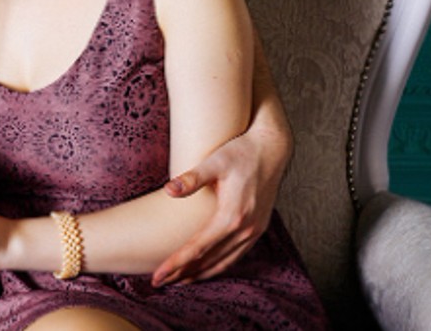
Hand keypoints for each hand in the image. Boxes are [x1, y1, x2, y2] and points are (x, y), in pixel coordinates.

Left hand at [151, 127, 287, 284]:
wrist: (273, 147)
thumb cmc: (241, 151)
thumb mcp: (215, 161)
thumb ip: (191, 178)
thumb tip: (168, 189)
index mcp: (232, 216)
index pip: (197, 248)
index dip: (175, 264)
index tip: (157, 276)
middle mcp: (245, 229)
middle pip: (209, 260)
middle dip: (183, 274)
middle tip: (160, 283)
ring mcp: (254, 230)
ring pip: (225, 262)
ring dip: (202, 273)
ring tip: (180, 281)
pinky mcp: (259, 227)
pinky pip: (237, 255)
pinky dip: (220, 265)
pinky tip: (208, 267)